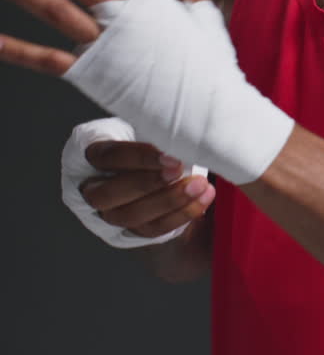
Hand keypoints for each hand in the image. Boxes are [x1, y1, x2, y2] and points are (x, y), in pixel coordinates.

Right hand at [79, 137, 214, 239]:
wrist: (163, 163)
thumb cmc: (153, 136)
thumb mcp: (148, 124)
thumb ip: (156, 127)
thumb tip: (183, 127)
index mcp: (90, 152)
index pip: (107, 157)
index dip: (138, 158)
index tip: (170, 155)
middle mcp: (91, 187)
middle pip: (108, 194)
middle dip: (148, 184)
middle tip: (181, 170)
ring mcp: (109, 213)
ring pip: (131, 215)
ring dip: (169, 201)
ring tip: (200, 186)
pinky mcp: (131, 230)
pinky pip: (153, 229)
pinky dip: (180, 215)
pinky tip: (202, 200)